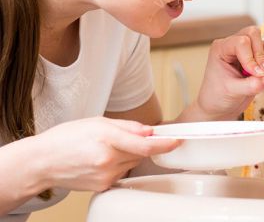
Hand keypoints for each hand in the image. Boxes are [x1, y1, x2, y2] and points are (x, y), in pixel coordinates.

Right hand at [35, 117, 178, 191]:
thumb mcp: (97, 121)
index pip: (145, 145)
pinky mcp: (103, 186)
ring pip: (132, 163)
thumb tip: (149, 131)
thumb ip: (127, 126)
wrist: (42, 162)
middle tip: (122, 138)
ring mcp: (106, 176)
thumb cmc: (66, 139)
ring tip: (104, 148)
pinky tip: (101, 160)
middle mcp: (108, 160)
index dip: (164, 144)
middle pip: (141, 153)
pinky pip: (121, 173)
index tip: (176, 141)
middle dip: (139, 144)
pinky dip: (118, 165)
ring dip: (127, 155)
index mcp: (107, 139)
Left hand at [194, 26, 263, 120]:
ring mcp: (245, 50)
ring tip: (263, 76)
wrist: (218, 107)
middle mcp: (232, 45)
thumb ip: (251, 85)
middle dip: (260, 54)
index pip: (241, 42)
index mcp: (221, 48)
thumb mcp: (232, 92)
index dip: (251, 58)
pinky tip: (263, 76)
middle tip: (263, 73)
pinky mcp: (255, 57)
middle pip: (253, 34)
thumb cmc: (217, 97)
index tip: (256, 74)